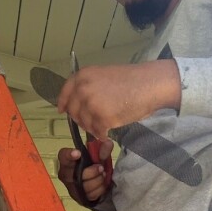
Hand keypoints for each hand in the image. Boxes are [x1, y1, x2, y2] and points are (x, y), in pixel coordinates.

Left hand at [57, 61, 181, 138]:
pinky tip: (109, 131)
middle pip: (74, 112)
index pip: (65, 93)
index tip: (62, 111)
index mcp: (82, 76)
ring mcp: (91, 104)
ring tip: (105, 125)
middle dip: (81, 119)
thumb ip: (89, 86)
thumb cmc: (131, 79)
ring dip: (93, 128)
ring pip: (85, 124)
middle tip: (93, 122)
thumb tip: (79, 104)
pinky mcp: (102, 118)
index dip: (63, 103)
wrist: (149, 84)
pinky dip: (102, 134)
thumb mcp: (103, 76)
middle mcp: (83, 89)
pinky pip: (97, 132)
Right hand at [57, 141, 113, 204]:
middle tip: (100, 167)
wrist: (93, 182)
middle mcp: (66, 175)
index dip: (69, 155)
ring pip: (84, 186)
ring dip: (97, 180)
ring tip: (103, 175)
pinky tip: (103, 183)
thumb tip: (108, 142)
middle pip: (75, 175)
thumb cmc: (91, 165)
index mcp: (67, 161)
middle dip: (91, 172)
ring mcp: (71, 188)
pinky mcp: (79, 198)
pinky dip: (100, 188)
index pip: (63, 156)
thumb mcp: (97, 156)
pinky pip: (91, 194)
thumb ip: (102, 149)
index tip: (77, 153)